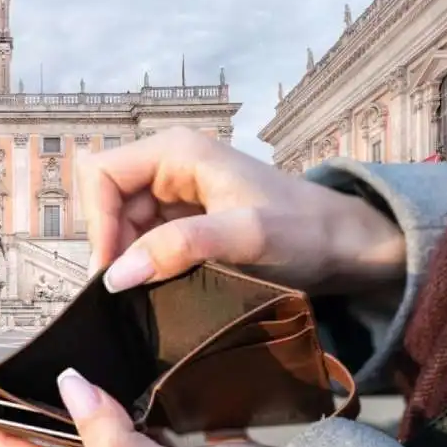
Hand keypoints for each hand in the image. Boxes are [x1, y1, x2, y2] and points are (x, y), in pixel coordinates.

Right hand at [77, 127, 404, 293]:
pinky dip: (144, 265)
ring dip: (127, 259)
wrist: (348, 246)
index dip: (97, 222)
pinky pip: (145, 240)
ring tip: (143, 294)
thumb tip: (116, 275)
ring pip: (123, 226)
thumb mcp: (245, 236)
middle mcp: (168, 166)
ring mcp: (176, 194)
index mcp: (175, 151)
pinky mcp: (186, 221)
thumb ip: (179, 248)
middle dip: (111, 245)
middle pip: (108, 203)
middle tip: (125, 292)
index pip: (102, 176)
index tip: (112, 271)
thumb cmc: (305, 230)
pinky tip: (158, 288)